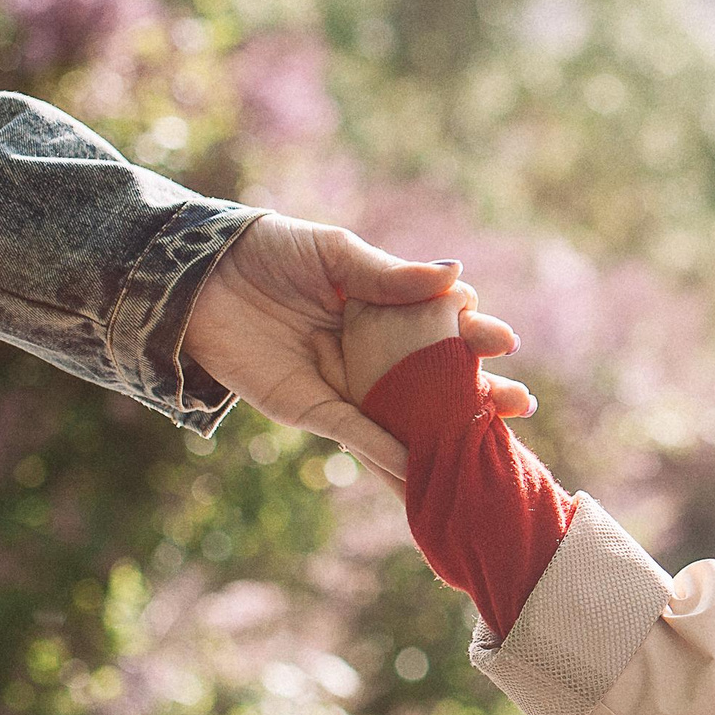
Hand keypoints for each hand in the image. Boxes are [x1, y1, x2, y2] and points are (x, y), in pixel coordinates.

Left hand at [182, 214, 532, 493]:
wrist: (194, 278)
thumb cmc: (267, 252)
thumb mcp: (334, 253)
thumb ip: (391, 274)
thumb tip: (457, 276)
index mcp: (385, 308)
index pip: (444, 325)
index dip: (474, 333)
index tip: (496, 336)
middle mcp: (374, 350)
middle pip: (439, 376)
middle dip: (482, 389)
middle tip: (519, 401)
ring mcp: (348, 383)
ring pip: (409, 412)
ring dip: (450, 427)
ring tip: (492, 435)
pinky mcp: (312, 409)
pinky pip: (357, 434)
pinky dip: (388, 450)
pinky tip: (422, 462)